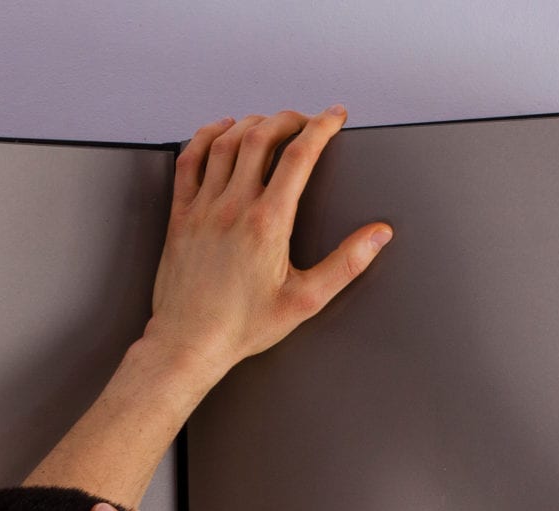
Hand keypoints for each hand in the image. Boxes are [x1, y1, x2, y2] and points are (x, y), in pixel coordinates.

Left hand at [143, 106, 393, 373]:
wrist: (189, 343)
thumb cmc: (242, 327)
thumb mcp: (306, 300)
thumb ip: (346, 264)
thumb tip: (377, 235)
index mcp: (267, 224)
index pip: (300, 156)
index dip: (322, 128)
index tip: (335, 118)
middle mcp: (233, 207)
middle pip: (262, 137)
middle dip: (290, 119)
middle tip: (306, 120)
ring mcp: (203, 208)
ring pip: (226, 142)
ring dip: (252, 123)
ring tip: (270, 122)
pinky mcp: (181, 215)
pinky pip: (189, 160)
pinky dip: (207, 137)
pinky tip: (221, 132)